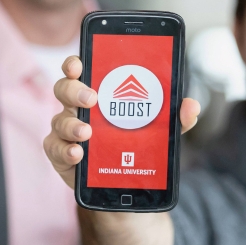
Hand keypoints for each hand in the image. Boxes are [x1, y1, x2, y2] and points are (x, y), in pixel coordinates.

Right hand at [44, 55, 200, 189]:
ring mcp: (67, 130)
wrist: (126, 182)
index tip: (79, 62)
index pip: (81, 70)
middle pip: (64, 89)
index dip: (75, 63)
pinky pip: (55, 148)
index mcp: (98, 93)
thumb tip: (190, 106)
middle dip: (74, 90)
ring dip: (72, 124)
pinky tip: (78, 153)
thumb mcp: (160, 131)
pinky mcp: (62, 154)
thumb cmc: (136, 144)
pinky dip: (65, 150)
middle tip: (92, 98)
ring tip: (87, 132)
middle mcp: (78, 108)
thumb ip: (174, 118)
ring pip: (58, 119)